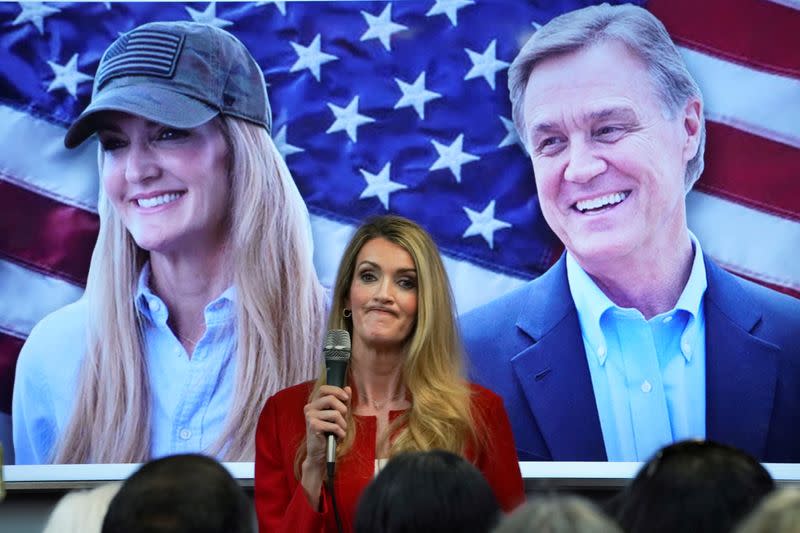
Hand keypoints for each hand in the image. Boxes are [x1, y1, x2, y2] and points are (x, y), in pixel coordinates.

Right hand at [300, 385, 350, 506]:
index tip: (346, 398)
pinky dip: (340, 432)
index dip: (337, 391)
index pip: (324, 388)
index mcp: (313, 403)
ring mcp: (310, 417)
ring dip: (343, 424)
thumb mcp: (337, 415)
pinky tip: (338, 436)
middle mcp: (309, 408)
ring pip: (335, 414)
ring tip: (340, 430)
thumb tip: (348, 388)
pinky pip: (334, 425)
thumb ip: (342, 401)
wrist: (319, 453)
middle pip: (331, 399)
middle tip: (344, 419)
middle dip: (343, 409)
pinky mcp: (313, 426)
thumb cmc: (328, 433)